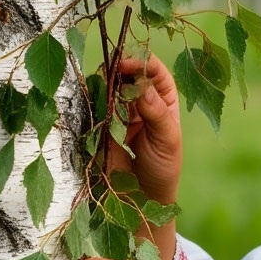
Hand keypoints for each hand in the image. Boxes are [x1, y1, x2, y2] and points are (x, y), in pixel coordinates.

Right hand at [109, 55, 181, 208]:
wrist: (143, 196)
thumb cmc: (163, 167)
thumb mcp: (167, 140)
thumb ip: (157, 114)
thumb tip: (143, 88)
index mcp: (164, 100)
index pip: (155, 72)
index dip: (143, 63)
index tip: (130, 64)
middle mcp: (142, 101)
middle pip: (130, 75)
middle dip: (121, 69)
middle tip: (111, 70)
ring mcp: (121, 112)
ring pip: (111, 87)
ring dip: (106, 82)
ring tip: (102, 84)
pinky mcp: (103, 124)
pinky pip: (96, 105)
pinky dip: (94, 99)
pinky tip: (93, 99)